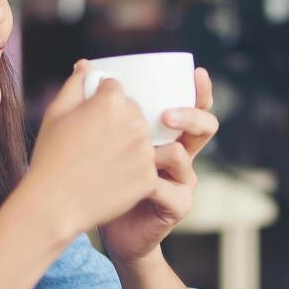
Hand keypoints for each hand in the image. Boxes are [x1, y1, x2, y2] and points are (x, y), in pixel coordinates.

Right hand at [17, 60, 158, 243]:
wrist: (54, 204)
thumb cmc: (50, 157)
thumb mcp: (56, 114)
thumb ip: (75, 84)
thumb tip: (86, 65)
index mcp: (111, 102)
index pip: (115, 89)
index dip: (99, 103)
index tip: (88, 121)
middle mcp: (134, 122)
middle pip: (134, 111)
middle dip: (118, 122)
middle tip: (95, 144)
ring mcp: (144, 151)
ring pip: (143, 139)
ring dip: (129, 145)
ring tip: (104, 162)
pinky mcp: (149, 177)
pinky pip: (147, 165)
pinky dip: (133, 171)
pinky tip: (112, 179)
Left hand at [99, 67, 218, 267]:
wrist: (99, 224)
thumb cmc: (98, 177)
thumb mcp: (95, 136)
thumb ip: (94, 103)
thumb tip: (83, 64)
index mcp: (166, 134)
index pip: (191, 105)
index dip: (200, 90)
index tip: (196, 72)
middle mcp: (180, 153)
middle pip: (205, 126)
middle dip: (191, 115)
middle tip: (166, 115)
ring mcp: (182, 180)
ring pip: (184, 156)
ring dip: (160, 153)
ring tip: (139, 157)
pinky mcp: (178, 205)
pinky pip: (172, 189)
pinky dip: (152, 186)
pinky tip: (137, 188)